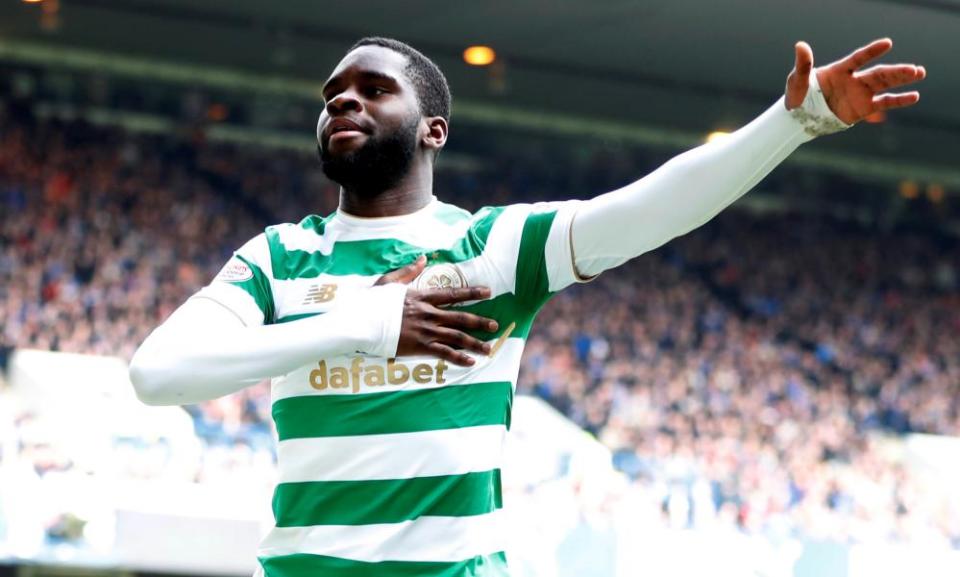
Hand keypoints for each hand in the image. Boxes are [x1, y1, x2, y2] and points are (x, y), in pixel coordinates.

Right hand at [375, 255, 497, 365]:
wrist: (361, 322)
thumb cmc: (371, 302)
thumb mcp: (389, 281)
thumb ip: (408, 272)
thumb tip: (424, 259)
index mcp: (421, 297)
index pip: (452, 294)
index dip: (472, 292)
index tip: (488, 292)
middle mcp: (428, 313)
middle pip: (460, 317)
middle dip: (480, 321)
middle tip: (496, 326)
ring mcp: (425, 331)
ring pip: (456, 336)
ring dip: (475, 342)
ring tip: (489, 348)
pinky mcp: (419, 346)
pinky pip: (443, 353)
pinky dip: (458, 358)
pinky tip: (471, 362)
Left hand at [785, 38, 925, 124]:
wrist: (799, 119)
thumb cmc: (797, 97)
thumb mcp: (797, 81)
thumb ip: (803, 65)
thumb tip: (800, 46)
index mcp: (839, 70)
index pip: (858, 58)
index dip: (872, 51)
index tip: (888, 43)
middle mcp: (853, 80)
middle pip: (878, 73)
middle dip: (896, 71)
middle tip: (914, 69)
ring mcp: (860, 94)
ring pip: (885, 85)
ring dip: (902, 80)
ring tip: (919, 73)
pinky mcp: (862, 109)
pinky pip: (883, 103)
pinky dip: (899, 100)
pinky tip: (914, 96)